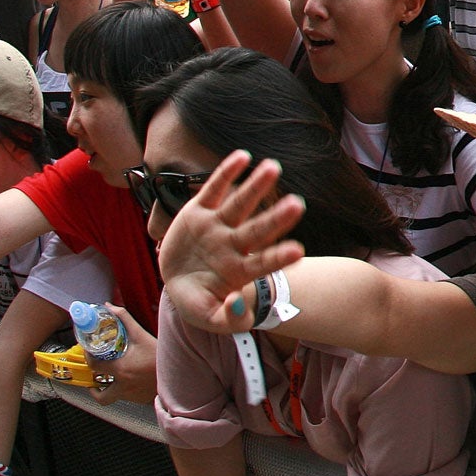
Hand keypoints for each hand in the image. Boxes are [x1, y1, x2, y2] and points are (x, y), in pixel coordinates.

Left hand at [86, 305, 157, 406]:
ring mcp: (131, 395)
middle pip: (98, 394)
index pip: (93, 366)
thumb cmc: (162, 355)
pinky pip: (125, 399)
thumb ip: (125, 319)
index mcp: (120, 370)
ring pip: (111, 399)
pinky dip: (123, 392)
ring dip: (107, 392)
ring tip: (109, 382)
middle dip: (93, 387)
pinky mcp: (140, 399)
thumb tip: (109, 307)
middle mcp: (122, 386)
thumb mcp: (142, 335)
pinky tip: (129, 382)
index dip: (88, 358)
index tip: (88, 352)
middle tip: (96, 376)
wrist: (181, 372)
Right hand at [158, 151, 304, 333]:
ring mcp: (217, 226)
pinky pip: (214, 190)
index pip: (263, 263)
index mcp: (239, 270)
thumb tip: (237, 304)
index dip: (278, 257)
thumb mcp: (207, 317)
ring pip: (240, 204)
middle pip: (258, 230)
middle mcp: (233, 244)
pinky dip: (226, 173)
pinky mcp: (199, 212)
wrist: (176, 281)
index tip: (299, 250)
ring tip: (274, 167)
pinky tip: (243, 156)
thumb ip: (227, 319)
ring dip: (256, 187)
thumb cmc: (198, 300)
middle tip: (298, 204)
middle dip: (276, 218)